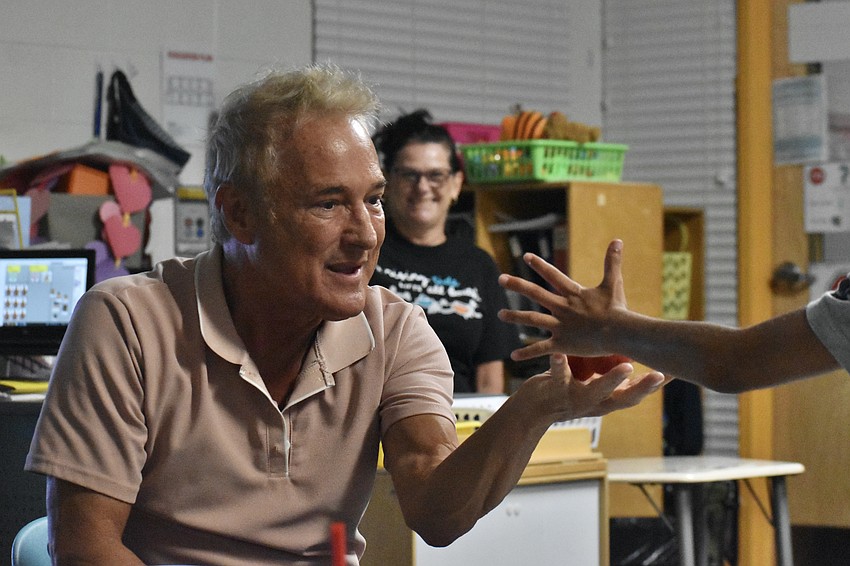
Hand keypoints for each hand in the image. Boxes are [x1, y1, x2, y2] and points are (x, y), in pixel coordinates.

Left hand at [498, 239, 628, 361]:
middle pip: (536, 293)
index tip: (526, 256)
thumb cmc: (617, 309)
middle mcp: (563, 308)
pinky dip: (527, 353)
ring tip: (500, 315)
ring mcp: (561, 326)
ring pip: (532, 320)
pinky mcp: (562, 344)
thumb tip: (618, 239)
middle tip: (500, 278)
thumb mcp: (613, 283)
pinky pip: (541, 349)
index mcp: (573, 294)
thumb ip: (612, 262)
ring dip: (515, 317)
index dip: (540, 265)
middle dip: (517, 285)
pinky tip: (513, 356)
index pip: (553, 275)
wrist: (619, 332)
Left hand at [532, 353, 664, 420]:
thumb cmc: (567, 392)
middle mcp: (594, 404)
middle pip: (623, 399)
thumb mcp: (595, 389)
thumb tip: (638, 357)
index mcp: (606, 401)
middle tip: (659, 375)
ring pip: (595, 391)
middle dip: (642, 388)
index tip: (676, 372)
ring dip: (611, 380)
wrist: (531, 411)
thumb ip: (615, 379)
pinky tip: (559, 353)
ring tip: (626, 368)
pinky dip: (559, 364)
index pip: (637, 395)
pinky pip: (558, 376)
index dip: (656, 386)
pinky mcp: (554, 391)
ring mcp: (575, 399)